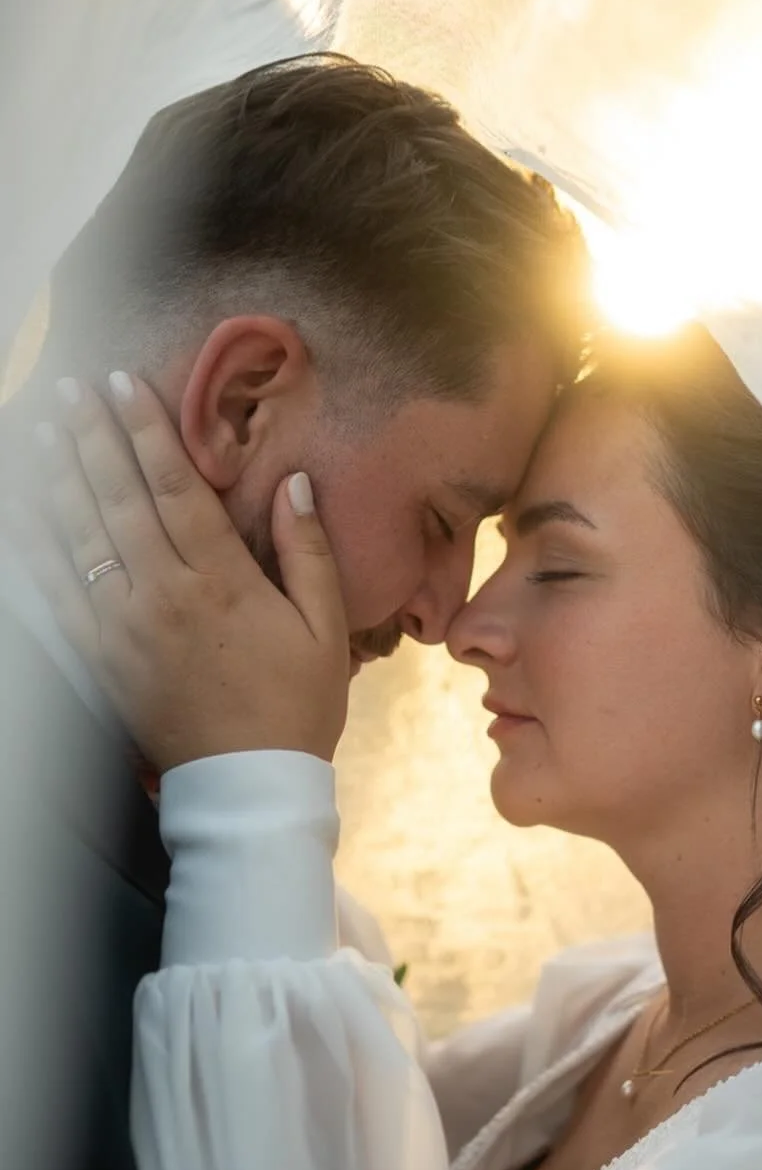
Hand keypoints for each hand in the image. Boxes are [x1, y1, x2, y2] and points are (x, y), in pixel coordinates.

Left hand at [18, 374, 349, 770]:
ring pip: (78, 536)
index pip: (174, 487)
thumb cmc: (297, 704)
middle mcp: (161, 595)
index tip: (126, 384)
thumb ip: (306, 551)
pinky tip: (22, 512)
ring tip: (42, 429)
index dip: (147, 431)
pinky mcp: (96, 658)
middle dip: (93, 437)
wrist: (247, 785)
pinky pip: (53, 593)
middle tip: (73, 388)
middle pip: (117, 498)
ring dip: (58, 476)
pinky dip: (32, 547)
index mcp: (221, 582)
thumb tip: (294, 480)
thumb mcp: (324, 627)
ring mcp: (120, 627)